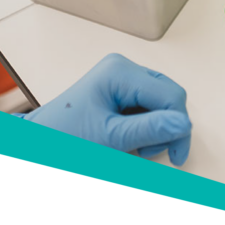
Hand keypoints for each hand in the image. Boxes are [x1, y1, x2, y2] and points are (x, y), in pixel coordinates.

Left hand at [23, 53, 191, 165]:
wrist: (40, 141)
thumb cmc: (66, 137)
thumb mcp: (111, 137)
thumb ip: (149, 130)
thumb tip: (184, 124)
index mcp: (120, 72)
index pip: (171, 96)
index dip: (178, 127)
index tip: (176, 156)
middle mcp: (124, 67)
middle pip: (170, 97)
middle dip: (167, 127)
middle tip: (149, 152)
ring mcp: (123, 76)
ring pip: (163, 102)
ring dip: (157, 128)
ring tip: (135, 146)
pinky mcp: (122, 88)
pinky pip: (150, 105)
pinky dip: (147, 125)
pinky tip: (131, 137)